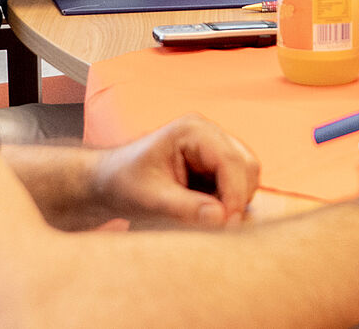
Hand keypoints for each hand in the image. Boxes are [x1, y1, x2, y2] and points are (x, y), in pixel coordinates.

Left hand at [92, 114, 259, 228]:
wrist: (110, 181)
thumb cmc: (125, 183)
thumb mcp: (150, 198)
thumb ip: (184, 207)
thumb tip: (222, 218)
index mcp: (193, 131)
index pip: (230, 160)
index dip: (235, 194)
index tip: (229, 225)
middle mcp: (209, 133)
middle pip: (247, 165)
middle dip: (238, 198)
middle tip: (221, 228)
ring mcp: (215, 147)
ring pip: (247, 175)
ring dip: (236, 201)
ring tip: (208, 220)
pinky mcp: (216, 164)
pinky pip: (239, 184)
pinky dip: (231, 202)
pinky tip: (209, 214)